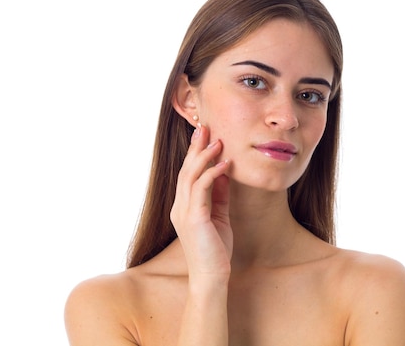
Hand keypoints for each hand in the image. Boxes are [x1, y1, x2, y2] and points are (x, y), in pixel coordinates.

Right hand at [170, 124, 232, 280]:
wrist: (211, 276)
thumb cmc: (216, 249)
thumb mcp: (219, 216)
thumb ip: (219, 194)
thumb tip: (224, 172)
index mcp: (184, 206)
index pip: (187, 174)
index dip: (194, 153)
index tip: (203, 135)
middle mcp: (180, 206)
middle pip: (186, 170)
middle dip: (196, 147)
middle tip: (204, 127)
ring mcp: (184, 212)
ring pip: (191, 176)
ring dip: (204, 156)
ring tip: (217, 141)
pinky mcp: (195, 218)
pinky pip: (202, 189)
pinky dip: (213, 174)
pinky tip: (225, 164)